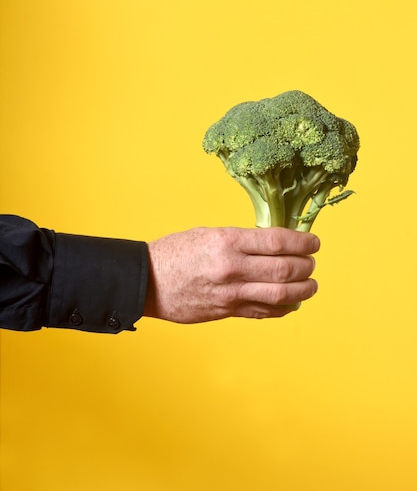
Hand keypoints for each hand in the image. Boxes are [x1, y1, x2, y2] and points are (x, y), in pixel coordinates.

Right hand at [144, 227, 318, 322]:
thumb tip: (274, 244)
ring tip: (310, 285)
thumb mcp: (208, 233)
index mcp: (227, 242)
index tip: (313, 242)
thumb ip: (241, 240)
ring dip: (303, 290)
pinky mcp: (227, 312)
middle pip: (284, 269)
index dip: (302, 242)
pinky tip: (291, 303)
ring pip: (280, 294)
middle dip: (306, 266)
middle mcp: (232, 268)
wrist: (146, 281)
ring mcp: (231, 294)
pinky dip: (283, 309)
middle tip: (312, 263)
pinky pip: (263, 312)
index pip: (277, 241)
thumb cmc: (175, 252)